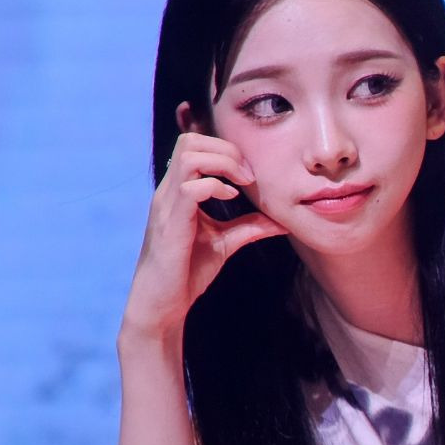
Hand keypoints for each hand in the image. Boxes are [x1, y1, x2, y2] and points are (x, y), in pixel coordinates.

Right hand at [123, 132, 288, 338]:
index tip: (250, 173)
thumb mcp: (225, 242)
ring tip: (242, 182)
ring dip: (223, 162)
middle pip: (189, 141)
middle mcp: (169, 191)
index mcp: (178, 190)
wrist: (162, 303)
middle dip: (226, 149)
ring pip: (188, 156)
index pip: (194, 144)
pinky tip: (230, 198)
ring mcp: (167, 205)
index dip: (225, 149)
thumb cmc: (188, 271)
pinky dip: (214, 186)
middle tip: (249, 175)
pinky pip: (190, 188)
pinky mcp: (170, 223)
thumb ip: (249, 226)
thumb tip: (281, 220)